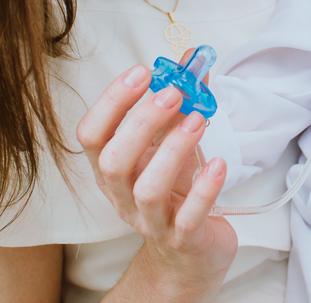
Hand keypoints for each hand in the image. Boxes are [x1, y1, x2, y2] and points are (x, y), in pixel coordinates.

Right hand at [76, 65, 235, 299]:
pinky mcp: (183, 239)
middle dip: (142, 122)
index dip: (111, 102)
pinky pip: (189, 218)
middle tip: (174, 93)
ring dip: (173, 150)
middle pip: (114, 161)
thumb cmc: (177, 189)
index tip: (141, 73)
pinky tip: (218, 164)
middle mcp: (122, 196)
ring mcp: (151, 221)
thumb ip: (181, 102)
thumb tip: (193, 60)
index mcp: (112, 168)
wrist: (191, 251)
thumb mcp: (173, 143)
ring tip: (198, 119)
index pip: (91, 135)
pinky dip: (204, 189)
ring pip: (148, 189)